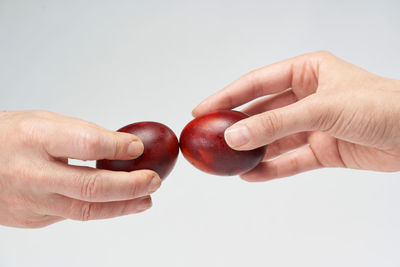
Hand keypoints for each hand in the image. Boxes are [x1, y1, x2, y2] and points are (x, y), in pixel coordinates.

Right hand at [0, 110, 160, 227]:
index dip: (117, 148)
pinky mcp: (32, 219)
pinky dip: (99, 209)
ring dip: (123, 206)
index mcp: (35, 138)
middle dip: (130, 186)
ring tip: (146, 199)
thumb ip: (83, 134)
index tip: (138, 148)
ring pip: (86, 211)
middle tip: (154, 180)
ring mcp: (31, 202)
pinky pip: (72, 215)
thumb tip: (124, 147)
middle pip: (91, 187)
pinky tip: (114, 202)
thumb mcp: (44, 122)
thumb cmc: (9, 137)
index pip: (86, 144)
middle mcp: (32, 173)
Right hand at [193, 51, 399, 180]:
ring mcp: (314, 125)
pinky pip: (291, 160)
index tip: (201, 110)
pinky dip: (272, 169)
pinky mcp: (323, 149)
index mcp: (306, 72)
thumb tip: (235, 136)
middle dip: (237, 127)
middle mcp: (307, 97)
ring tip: (228, 162)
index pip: (257, 83)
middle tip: (210, 139)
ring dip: (253, 151)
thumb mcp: (321, 108)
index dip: (227, 96)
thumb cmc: (381, 105)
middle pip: (262, 112)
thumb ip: (275, 123)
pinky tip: (252, 175)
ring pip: (274, 139)